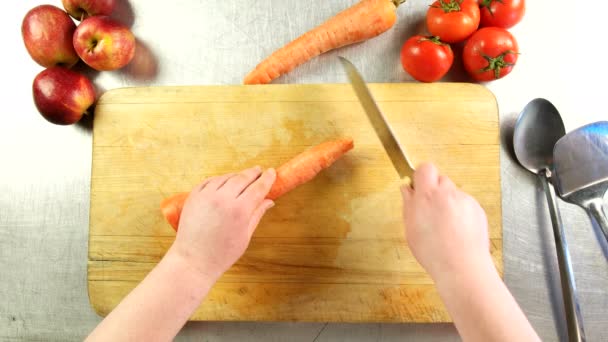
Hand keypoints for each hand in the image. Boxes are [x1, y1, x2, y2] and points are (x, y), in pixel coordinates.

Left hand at [169, 166, 275, 280]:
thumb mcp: (245, 236)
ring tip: (244, 177)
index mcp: (239, 210)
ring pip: (226, 177)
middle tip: (259, 171)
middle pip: (242, 178)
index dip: (267, 179)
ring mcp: (206, 196)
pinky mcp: (194, 196)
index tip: (271, 172)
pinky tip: (225, 181)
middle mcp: (223, 199)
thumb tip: (269, 201)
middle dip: (253, 173)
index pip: (258, 187)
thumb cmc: (222, 254)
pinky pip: (210, 181)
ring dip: (237, 175)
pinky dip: (220, 179)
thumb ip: (257, 214)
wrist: (193, 261)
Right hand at [401, 163, 491, 280]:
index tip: (418, 189)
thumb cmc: (433, 252)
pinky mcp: (478, 209)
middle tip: (429, 210)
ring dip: (448, 203)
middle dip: (434, 191)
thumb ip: (408, 204)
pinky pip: (465, 204)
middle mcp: (448, 193)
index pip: (425, 168)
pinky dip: (461, 213)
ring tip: (444, 226)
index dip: (421, 177)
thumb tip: (407, 189)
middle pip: (440, 179)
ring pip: (453, 193)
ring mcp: (465, 201)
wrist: (462, 267)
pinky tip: (457, 231)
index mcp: (428, 195)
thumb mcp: (410, 228)